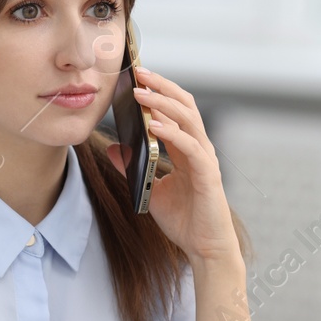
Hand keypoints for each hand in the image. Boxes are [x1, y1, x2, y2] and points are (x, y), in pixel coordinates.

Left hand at [107, 67, 239, 265]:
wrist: (204, 248)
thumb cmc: (184, 220)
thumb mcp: (149, 189)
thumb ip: (133, 167)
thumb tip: (113, 148)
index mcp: (187, 149)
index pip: (176, 110)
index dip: (159, 91)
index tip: (137, 77)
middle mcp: (199, 148)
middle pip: (184, 105)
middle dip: (162, 87)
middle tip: (139, 72)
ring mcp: (205, 159)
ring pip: (188, 119)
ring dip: (162, 104)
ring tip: (140, 93)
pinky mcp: (207, 175)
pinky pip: (190, 147)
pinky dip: (172, 133)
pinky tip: (153, 126)